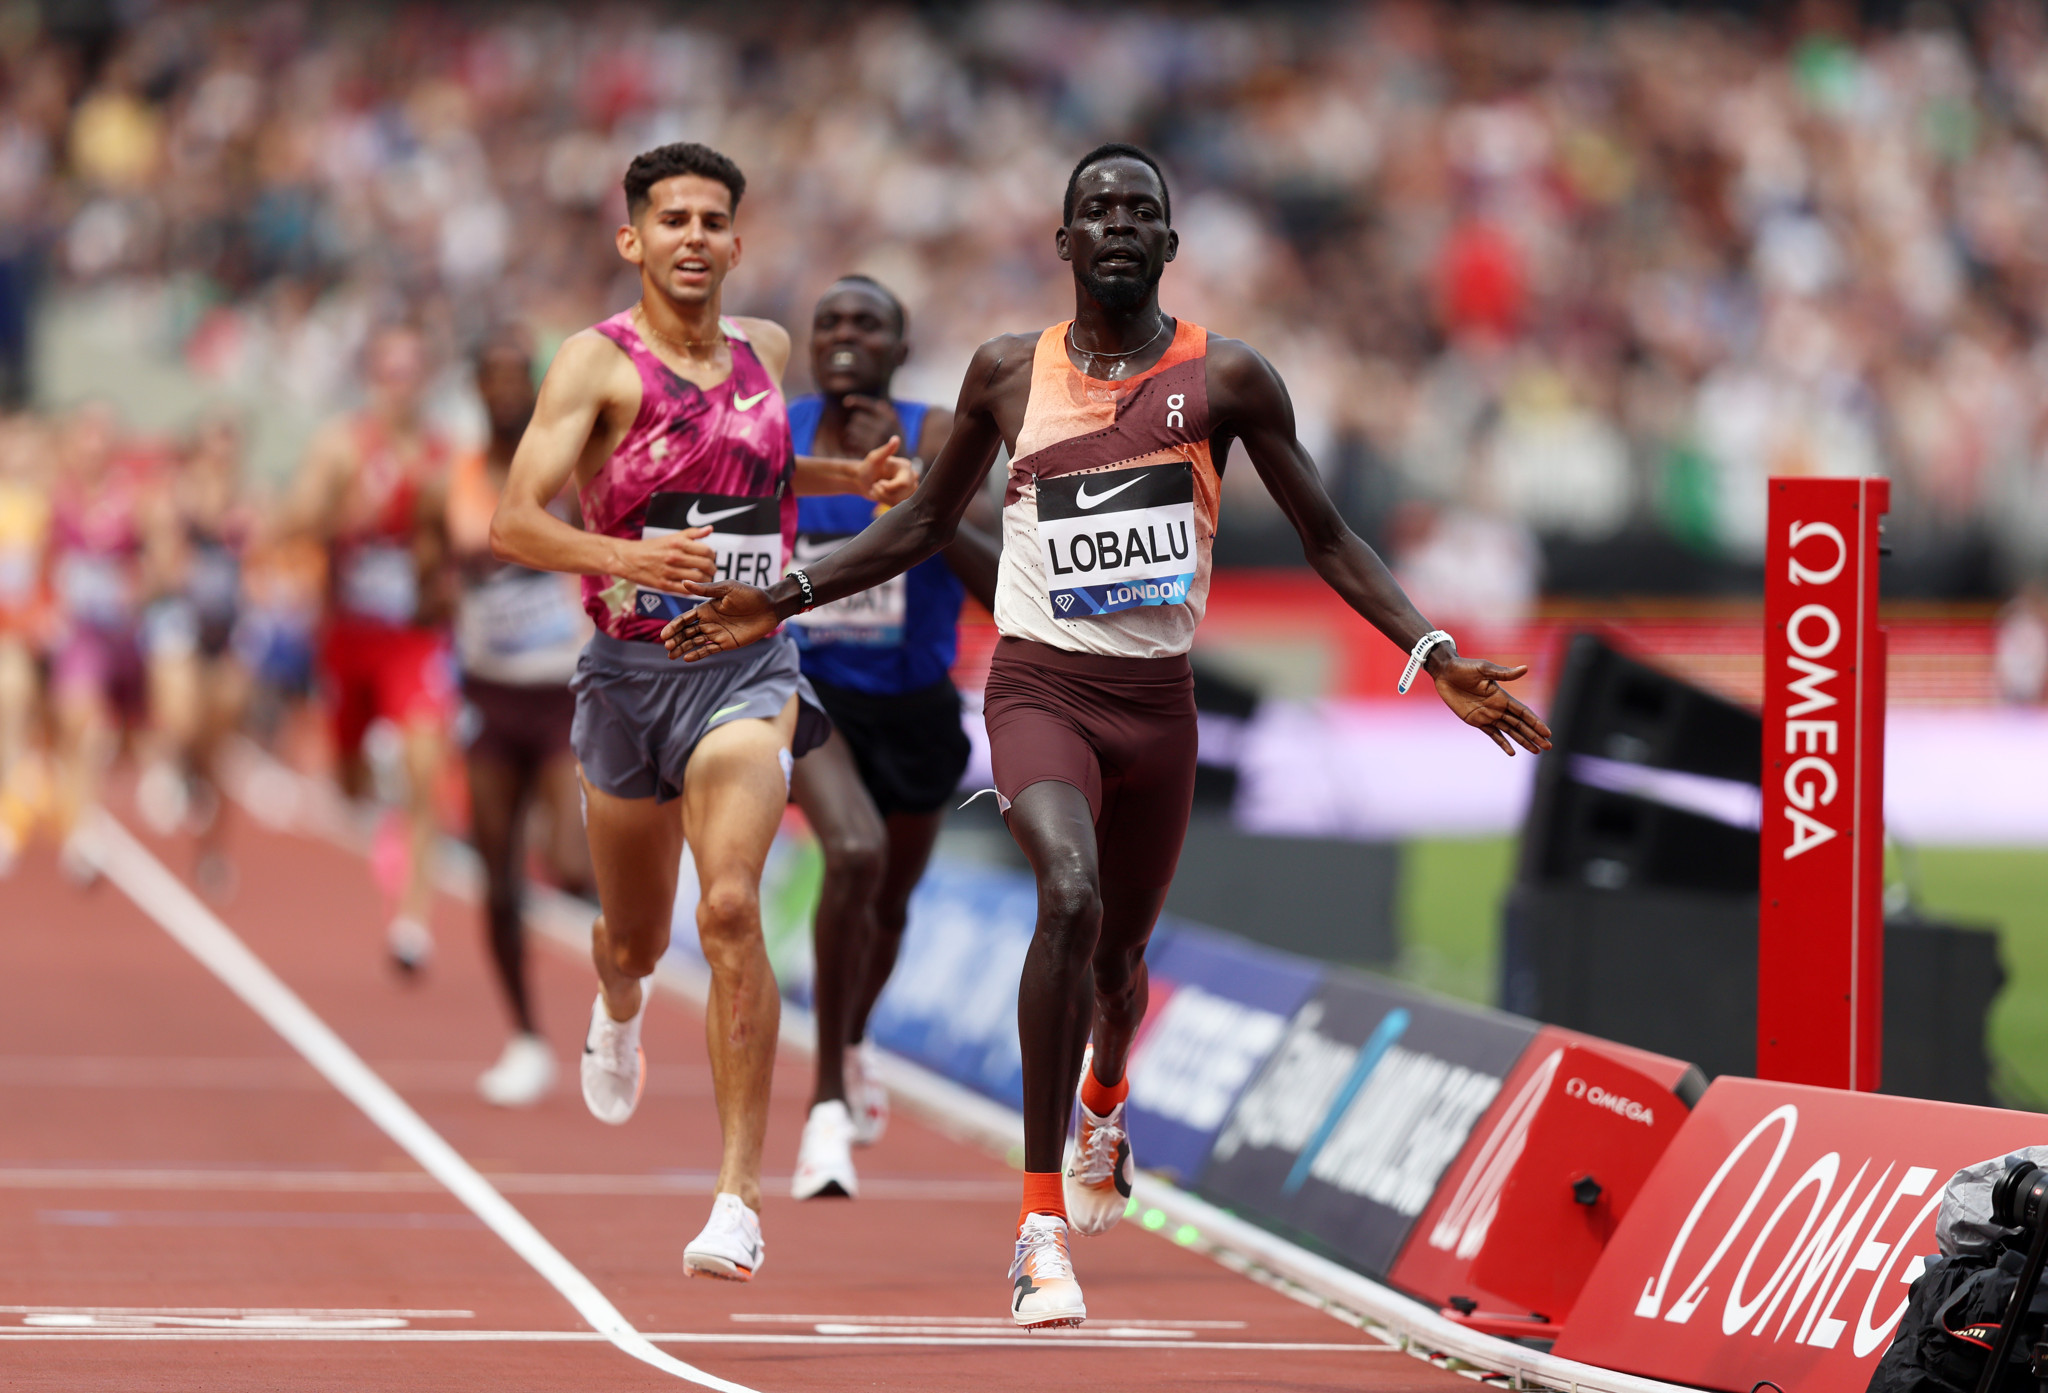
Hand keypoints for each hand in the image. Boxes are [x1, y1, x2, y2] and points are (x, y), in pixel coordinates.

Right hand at [613, 526, 713, 591]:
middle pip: (705, 565)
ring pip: (699, 579)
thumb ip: (692, 533)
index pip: (706, 550)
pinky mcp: (664, 585)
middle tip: (711, 570)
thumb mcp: (671, 537)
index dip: (712, 556)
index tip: (710, 558)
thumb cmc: (652, 547)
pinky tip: (693, 585)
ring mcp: (669, 572)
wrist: (628, 558)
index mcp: (677, 543)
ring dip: (706, 580)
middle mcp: (674, 557)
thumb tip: (710, 529)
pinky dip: (694, 589)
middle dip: (712, 569)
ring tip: (704, 578)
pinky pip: (686, 590)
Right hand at [661, 582, 780, 661]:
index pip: (685, 619)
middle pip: (686, 632)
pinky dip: (698, 654)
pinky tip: (687, 658)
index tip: (665, 634)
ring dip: (682, 648)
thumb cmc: (749, 594)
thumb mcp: (727, 589)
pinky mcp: (726, 643)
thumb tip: (684, 582)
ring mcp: (716, 633)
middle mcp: (708, 621)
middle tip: (667, 646)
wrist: (770, 607)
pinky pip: (709, 650)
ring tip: (671, 655)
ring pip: (694, 642)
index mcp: (706, 608)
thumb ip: (706, 590)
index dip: (674, 626)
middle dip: (675, 639)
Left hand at [840, 394, 904, 457]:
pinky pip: (851, 441)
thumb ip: (889, 415)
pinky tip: (855, 447)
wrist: (902, 467)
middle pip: (857, 418)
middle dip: (856, 423)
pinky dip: (850, 443)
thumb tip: (881, 403)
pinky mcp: (868, 449)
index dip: (856, 401)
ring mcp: (875, 437)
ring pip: (852, 429)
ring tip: (859, 439)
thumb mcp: (897, 428)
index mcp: (889, 417)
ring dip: (852, 433)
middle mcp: (883, 425)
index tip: (846, 402)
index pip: (868, 404)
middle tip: (859, 430)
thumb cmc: (897, 445)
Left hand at [855, 433, 917, 504]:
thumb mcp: (874, 458)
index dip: (889, 487)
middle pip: (903, 494)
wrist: (862, 480)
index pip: (904, 483)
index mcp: (906, 466)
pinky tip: (881, 495)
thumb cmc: (867, 467)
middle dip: (885, 493)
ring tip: (877, 490)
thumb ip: (886, 450)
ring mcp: (910, 488)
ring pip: (901, 501)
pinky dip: (886, 503)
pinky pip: (899, 506)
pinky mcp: (906, 497)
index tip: (878, 483)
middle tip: (875, 486)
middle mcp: (911, 476)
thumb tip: (896, 439)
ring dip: (884, 498)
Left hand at [1432, 657, 1552, 755]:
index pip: (1523, 712)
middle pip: (1520, 725)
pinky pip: (1492, 734)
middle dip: (1534, 735)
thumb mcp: (1483, 669)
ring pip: (1510, 731)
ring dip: (1523, 741)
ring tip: (1536, 751)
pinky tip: (1512, 752)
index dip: (1535, 722)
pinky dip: (1503, 743)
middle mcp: (1498, 707)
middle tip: (1548, 746)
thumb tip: (1525, 669)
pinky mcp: (1476, 721)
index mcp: (1502, 696)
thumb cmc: (1464, 668)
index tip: (1547, 732)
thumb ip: (1503, 673)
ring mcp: (1487, 715)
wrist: (1445, 673)